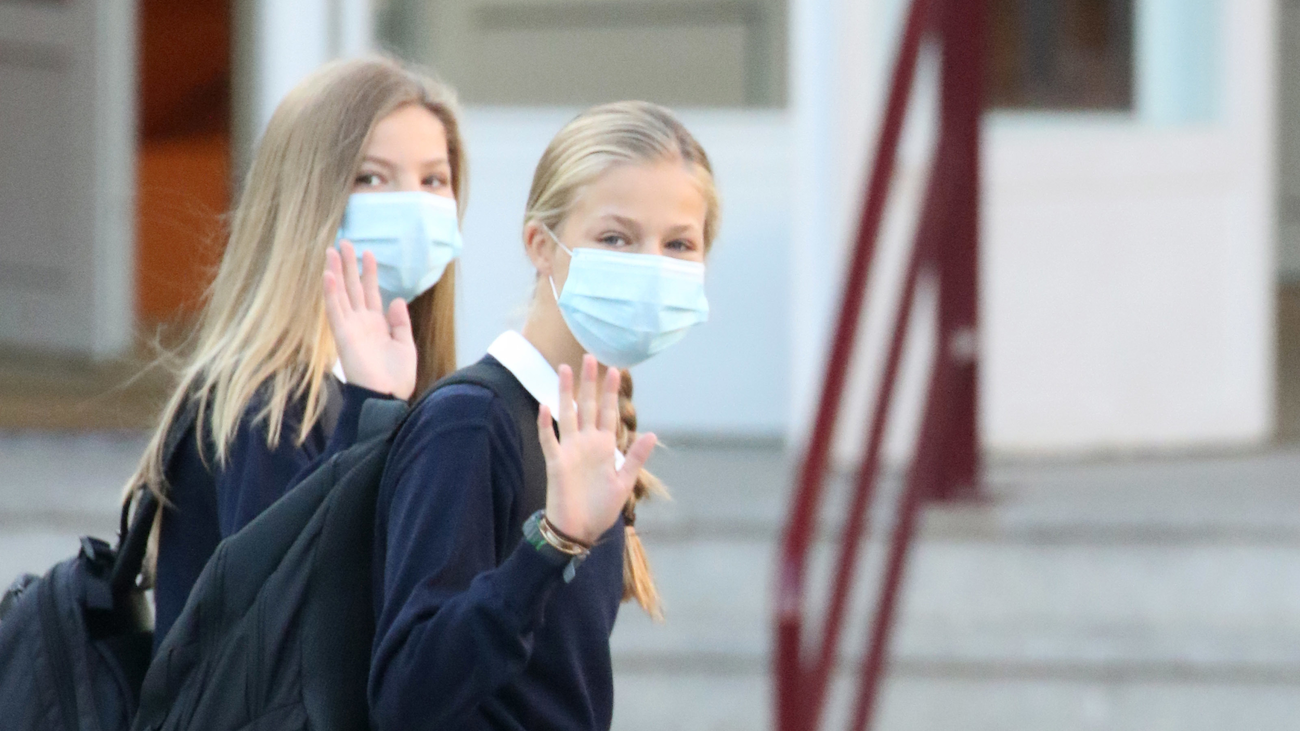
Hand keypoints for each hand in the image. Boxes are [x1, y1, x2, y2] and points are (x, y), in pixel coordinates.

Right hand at [323, 240, 416, 399]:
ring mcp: (351, 328)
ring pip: (341, 294)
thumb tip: (396, 300)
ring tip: (331, 251)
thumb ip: (400, 323)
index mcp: (377, 324)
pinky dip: (330, 294)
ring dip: (335, 273)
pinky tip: (328, 276)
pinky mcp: (343, 336)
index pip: (371, 293)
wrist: (387, 397)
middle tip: (344, 243)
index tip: (368, 253)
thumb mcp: (405, 345)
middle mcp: (361, 323)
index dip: (369, 273)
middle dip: (348, 266)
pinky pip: (335, 311)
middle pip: (353, 288)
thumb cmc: (397, 377)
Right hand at [537, 355, 655, 544]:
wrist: (579, 529)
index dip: (611, 392)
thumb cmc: (600, 508)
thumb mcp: (624, 482)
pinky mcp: (556, 462)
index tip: (615, 369)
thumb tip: (653, 434)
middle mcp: (587, 443)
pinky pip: (550, 439)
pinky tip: (545, 407)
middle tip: (591, 356)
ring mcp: (570, 450)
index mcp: (605, 447)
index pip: (608, 412)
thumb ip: (635, 457)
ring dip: (565, 392)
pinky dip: (546, 424)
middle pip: (588, 405)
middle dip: (590, 382)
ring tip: (565, 369)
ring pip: (567, 414)